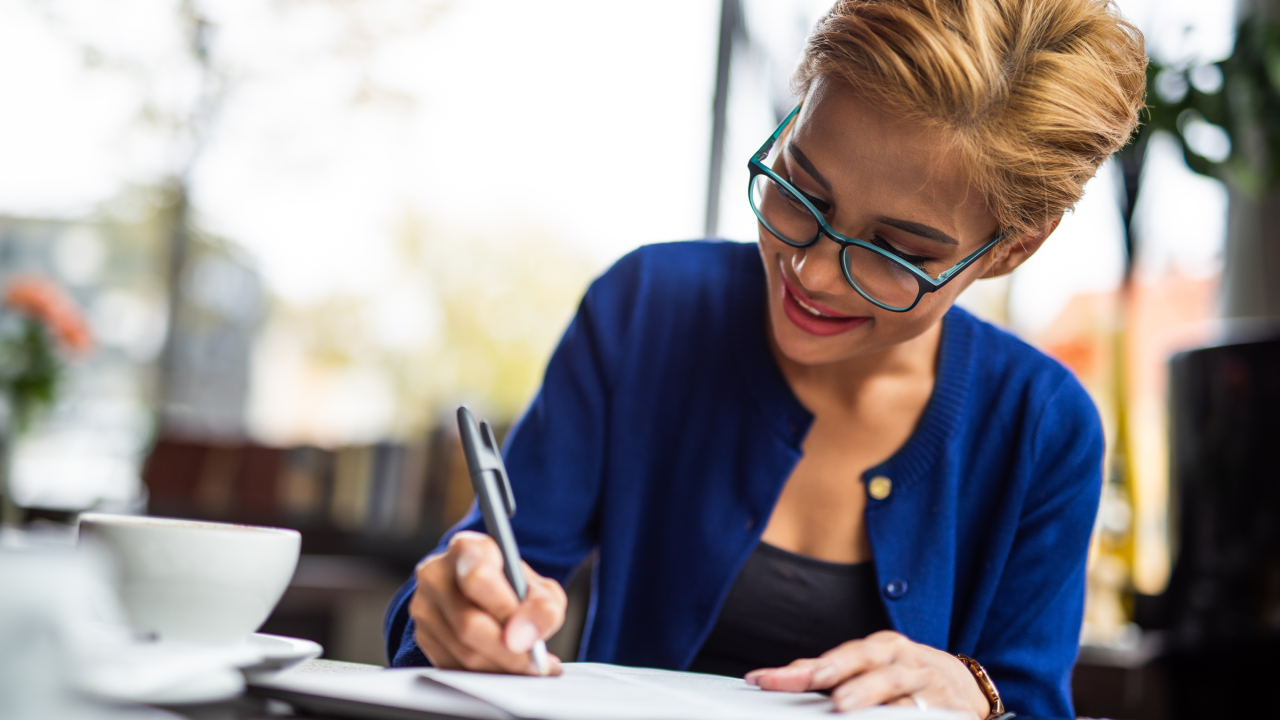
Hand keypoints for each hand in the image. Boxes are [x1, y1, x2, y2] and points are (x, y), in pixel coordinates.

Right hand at [409, 530, 566, 674]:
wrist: (482, 592)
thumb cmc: (512, 586)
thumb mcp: (538, 587)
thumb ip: (543, 607)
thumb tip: (526, 638)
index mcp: (467, 549)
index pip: (478, 579)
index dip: (505, 611)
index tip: (529, 636)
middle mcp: (436, 573)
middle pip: (468, 624)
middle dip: (508, 652)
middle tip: (535, 663)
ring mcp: (423, 605)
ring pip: (462, 652)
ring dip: (500, 667)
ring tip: (528, 667)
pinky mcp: (422, 635)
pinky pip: (453, 667)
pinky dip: (485, 675)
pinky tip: (506, 669)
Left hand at [744, 631, 989, 718]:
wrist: (969, 686)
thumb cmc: (907, 676)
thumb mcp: (873, 666)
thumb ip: (832, 671)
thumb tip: (787, 673)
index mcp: (882, 648)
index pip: (837, 656)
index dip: (801, 669)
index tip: (764, 680)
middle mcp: (903, 661)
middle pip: (867, 663)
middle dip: (836, 673)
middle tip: (805, 686)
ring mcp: (928, 685)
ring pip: (898, 690)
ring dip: (869, 695)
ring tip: (843, 705)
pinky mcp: (950, 711)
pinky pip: (926, 714)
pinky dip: (908, 715)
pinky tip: (892, 717)